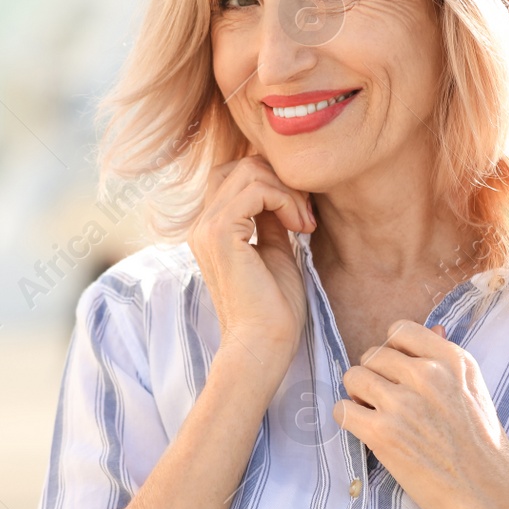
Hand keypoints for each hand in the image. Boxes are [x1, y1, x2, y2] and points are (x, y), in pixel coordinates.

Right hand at [187, 155, 314, 380]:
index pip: (236, 173)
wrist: (264, 343)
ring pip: (250, 170)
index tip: (302, 213)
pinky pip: (256, 189)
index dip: (274, 182)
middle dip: (283, 181)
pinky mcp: (220, 233)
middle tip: (306, 215)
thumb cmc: (273, 307)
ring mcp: (207, 227)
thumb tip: (282, 190)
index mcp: (211, 228)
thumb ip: (271, 218)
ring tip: (304, 224)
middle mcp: (201, 223)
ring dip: (288, 191)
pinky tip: (298, 227)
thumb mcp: (275, 249)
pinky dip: (284, 200)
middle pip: (243, 165)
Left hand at [333, 320, 508, 508]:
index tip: (398, 374)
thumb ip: (446, 359)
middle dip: (374, 378)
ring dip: (359, 398)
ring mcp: (403, 403)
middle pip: (371, 355)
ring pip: (352, 377)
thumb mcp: (474, 391)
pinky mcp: (383, 433)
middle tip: (389, 404)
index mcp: (452, 360)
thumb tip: (433, 328)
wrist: (491, 497)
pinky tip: (367, 432)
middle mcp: (427, 375)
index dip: (391, 352)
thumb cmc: (483, 448)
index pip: (398, 331)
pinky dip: (348, 420)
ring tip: (378, 417)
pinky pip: (341, 409)